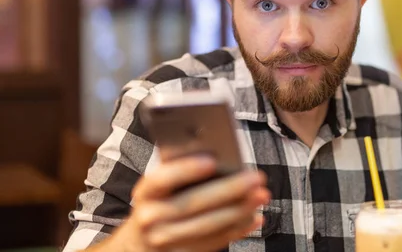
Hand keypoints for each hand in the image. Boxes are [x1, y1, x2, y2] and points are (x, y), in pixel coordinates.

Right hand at [121, 155, 270, 251]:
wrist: (139, 243)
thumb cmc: (160, 202)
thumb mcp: (161, 185)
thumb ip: (182, 171)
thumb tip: (219, 157)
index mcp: (146, 192)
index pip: (163, 179)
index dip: (186, 170)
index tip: (212, 161)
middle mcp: (151, 217)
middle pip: (193, 204)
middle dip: (229, 190)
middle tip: (256, 178)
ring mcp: (165, 240)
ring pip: (207, 226)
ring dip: (239, 211)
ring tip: (261, 196)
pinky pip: (214, 242)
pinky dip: (237, 230)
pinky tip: (255, 217)